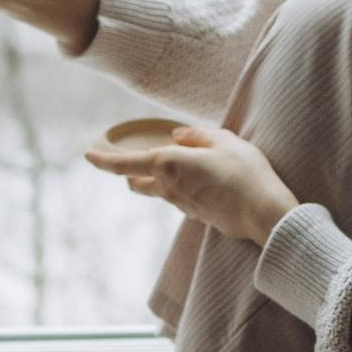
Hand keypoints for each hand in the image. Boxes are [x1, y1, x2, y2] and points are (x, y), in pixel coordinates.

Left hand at [84, 126, 300, 245]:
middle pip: (137, 181)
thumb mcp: (225, 141)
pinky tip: (197, 181)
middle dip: (129, 172)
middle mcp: (169, 187)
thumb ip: (197, 135)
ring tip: (164, 168)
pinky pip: (179, 198)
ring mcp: (182, 205)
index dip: (103, 160)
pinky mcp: (197, 215)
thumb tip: (178, 136)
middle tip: (127, 161)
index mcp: (169, 164)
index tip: (87, 155)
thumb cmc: (246, 172)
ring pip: (157, 191)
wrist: (264, 214)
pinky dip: (178, 188)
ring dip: (154, 181)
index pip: (125, 164)